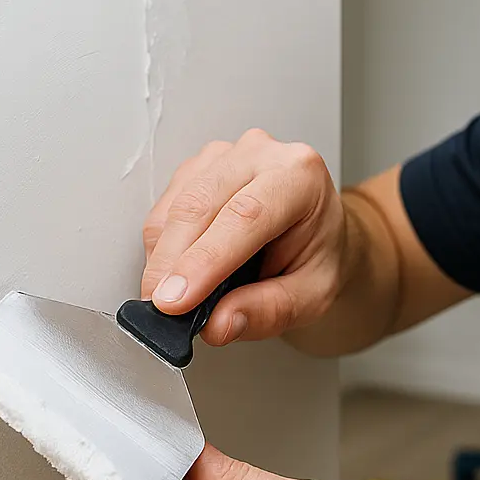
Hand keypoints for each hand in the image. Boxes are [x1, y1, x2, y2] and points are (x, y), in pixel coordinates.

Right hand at [141, 130, 346, 346]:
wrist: (316, 232)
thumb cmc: (317, 255)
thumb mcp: (312, 295)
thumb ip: (269, 311)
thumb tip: (217, 324)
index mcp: (300, 176)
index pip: (246, 214)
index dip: (205, 259)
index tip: (176, 301)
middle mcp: (260, 155)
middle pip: (200, 205)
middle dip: (171, 265)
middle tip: (162, 312)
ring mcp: (223, 157)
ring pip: (174, 208)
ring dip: (164, 260)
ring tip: (181, 298)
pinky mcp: (196, 168)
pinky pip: (163, 211)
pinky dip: (162, 250)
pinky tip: (182, 271)